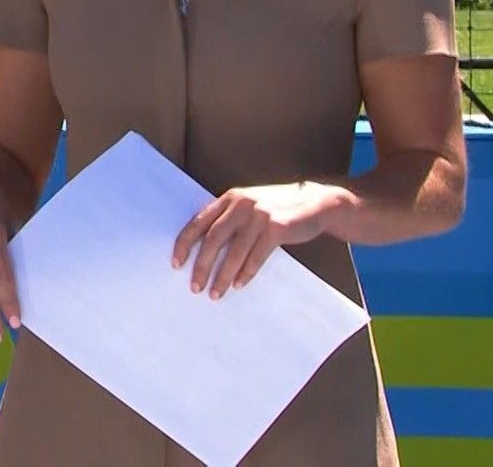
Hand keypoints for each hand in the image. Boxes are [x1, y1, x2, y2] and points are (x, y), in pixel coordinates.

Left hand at [173, 182, 351, 298]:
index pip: (198, 222)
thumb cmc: (278, 209)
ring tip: (215, 294)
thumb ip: (229, 219)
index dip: (184, 243)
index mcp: (229, 198)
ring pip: (234, 252)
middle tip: (195, 287)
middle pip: (212, 239)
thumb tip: (203, 250)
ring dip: (222, 276)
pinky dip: (246, 273)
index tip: (176, 264)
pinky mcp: (277, 227)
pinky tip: (238, 285)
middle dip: (201, 266)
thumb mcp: (249, 206)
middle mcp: (241, 204)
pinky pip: (256, 256)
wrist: (316, 204)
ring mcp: (259, 215)